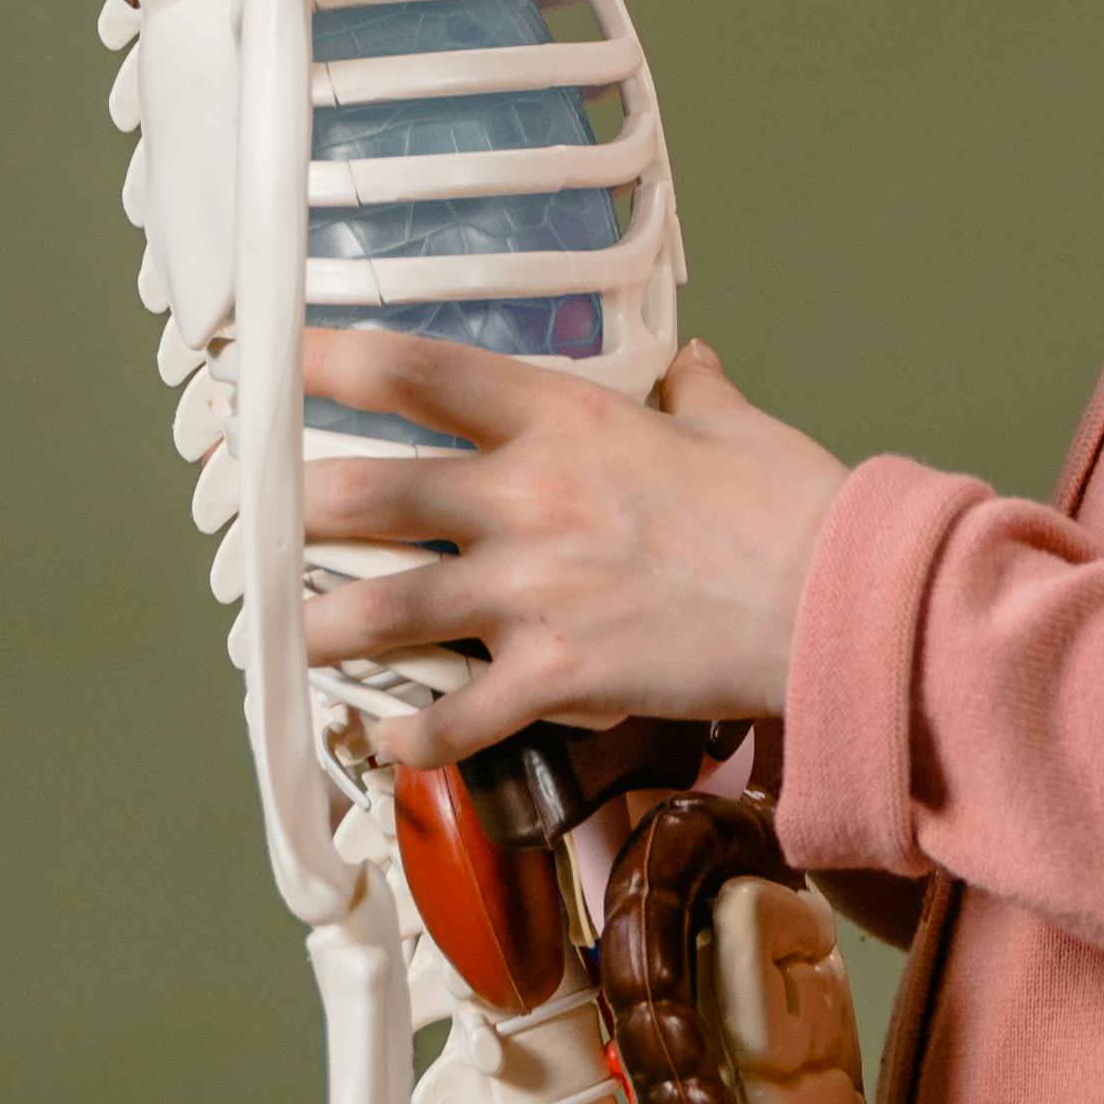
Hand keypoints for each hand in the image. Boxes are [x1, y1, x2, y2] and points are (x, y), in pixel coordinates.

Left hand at [294, 330, 848, 765]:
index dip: (330, 361)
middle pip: (367, 493)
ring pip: (384, 609)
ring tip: (291, 637)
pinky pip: (455, 719)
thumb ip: (692, 391)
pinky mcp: (558, 676)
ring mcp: (534, 592)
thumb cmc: (795, 508)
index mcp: (563, 419)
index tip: (277, 360)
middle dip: (297, 507)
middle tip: (264, 517)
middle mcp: (527, 498)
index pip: (418, 372)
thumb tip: (688, 364)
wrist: (840, 603)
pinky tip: (387, 743)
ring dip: (323, 627)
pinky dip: (412, 738)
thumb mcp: (734, 427)